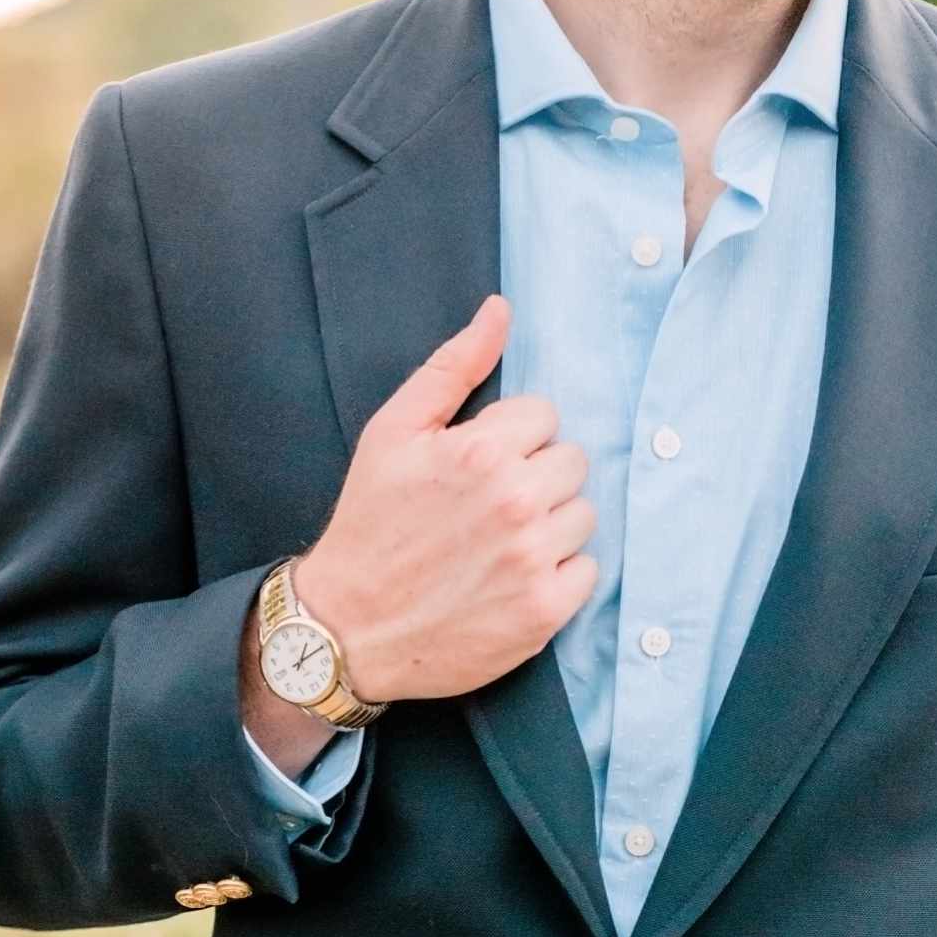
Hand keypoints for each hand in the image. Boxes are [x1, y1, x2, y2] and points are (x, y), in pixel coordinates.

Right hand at [280, 293, 598, 705]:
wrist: (348, 626)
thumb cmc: (370, 522)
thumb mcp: (393, 432)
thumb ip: (453, 367)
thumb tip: (500, 310)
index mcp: (479, 451)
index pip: (545, 417)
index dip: (512, 439)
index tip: (479, 465)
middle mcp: (514, 502)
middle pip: (573, 463)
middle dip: (537, 477)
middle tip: (491, 506)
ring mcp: (533, 558)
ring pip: (584, 515)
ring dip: (551, 525)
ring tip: (502, 542)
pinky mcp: (545, 610)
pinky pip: (588, 570)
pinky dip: (559, 574)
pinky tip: (515, 578)